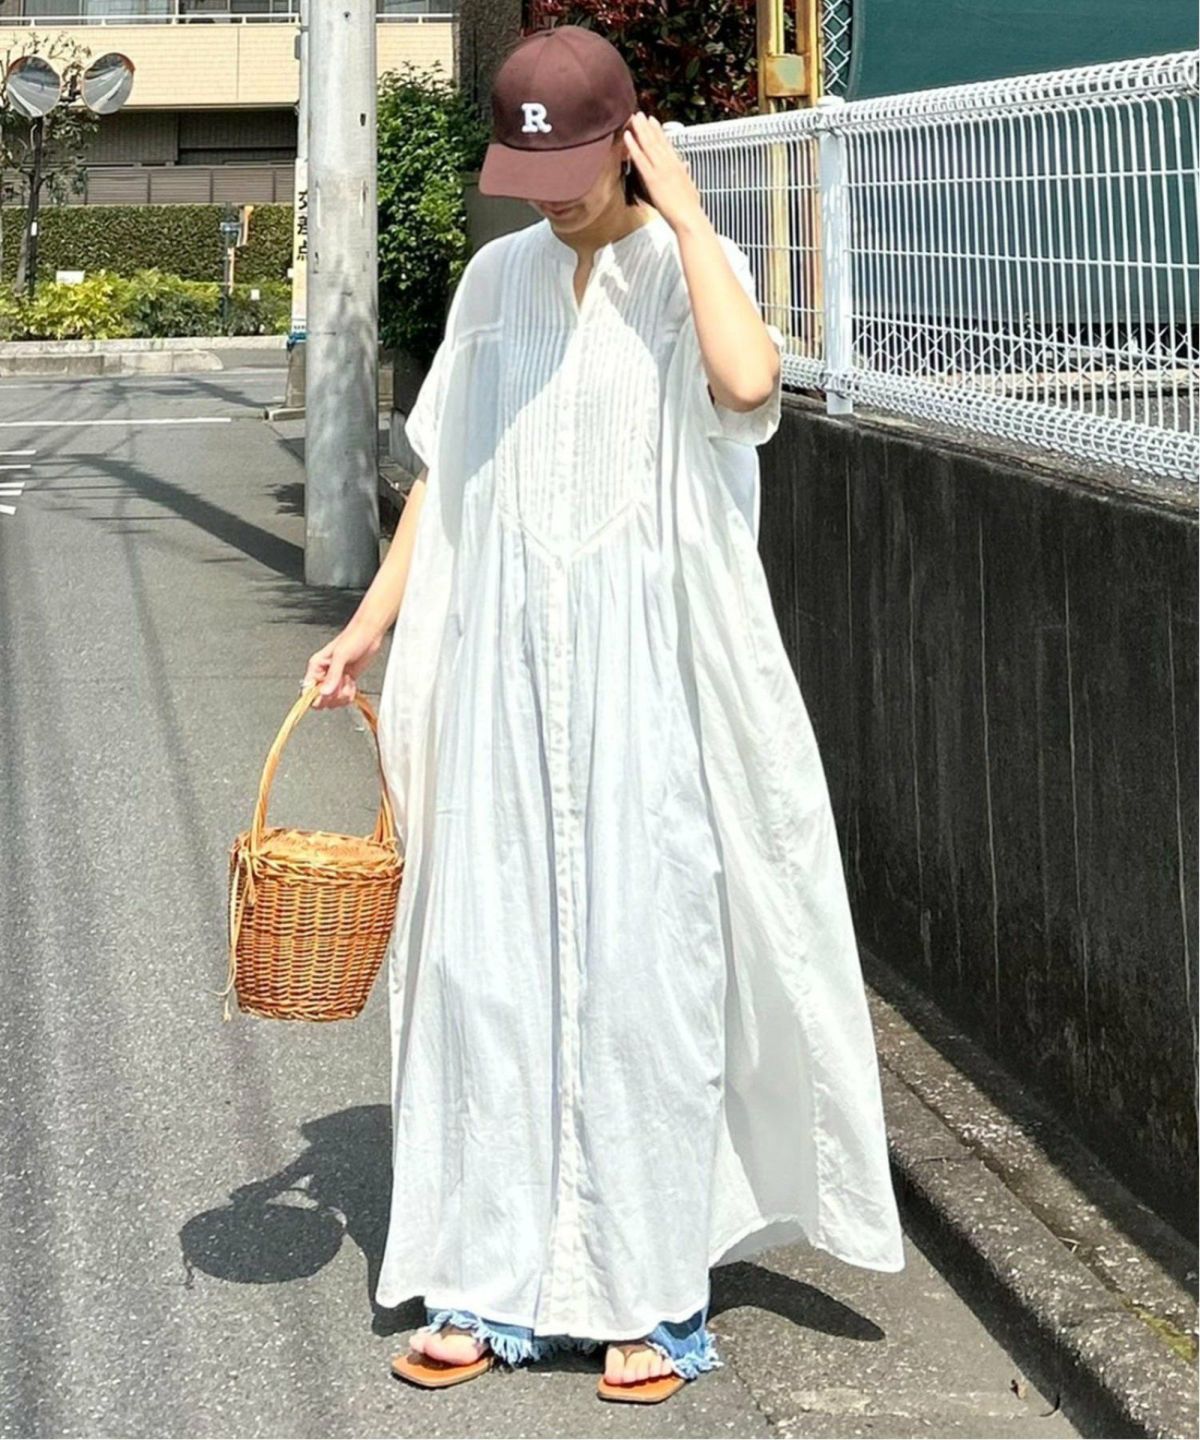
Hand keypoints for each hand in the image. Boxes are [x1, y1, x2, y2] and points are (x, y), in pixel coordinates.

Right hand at [303, 624, 382, 709]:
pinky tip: (352, 683)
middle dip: (333, 696)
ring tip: (348, 680)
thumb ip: (333, 675)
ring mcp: (335, 679)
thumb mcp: (341, 655)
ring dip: (343, 694)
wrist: (369, 635)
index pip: (307, 690)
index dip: (316, 697)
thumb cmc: (353, 638)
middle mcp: (323, 675)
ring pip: (333, 700)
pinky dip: (350, 694)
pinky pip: (344, 697)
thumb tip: (324, 692)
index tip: (328, 693)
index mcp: (316, 666)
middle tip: (341, 683)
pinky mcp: (345, 682)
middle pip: (321, 699)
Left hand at [622, 112, 705, 232]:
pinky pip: (640, 158)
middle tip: (640, 114)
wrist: (689, 216)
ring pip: (648, 145)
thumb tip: (685, 165)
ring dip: (640, 130)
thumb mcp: (690, 185)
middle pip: (656, 140)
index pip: (667, 144)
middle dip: (648, 126)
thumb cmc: (690, 207)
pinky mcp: (652, 178)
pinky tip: (627, 136)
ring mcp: (660, 169)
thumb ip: (685, 173)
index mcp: (678, 165)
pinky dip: (633, 146)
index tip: (653, 121)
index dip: (659, 131)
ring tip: (633, 117)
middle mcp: (669, 163)